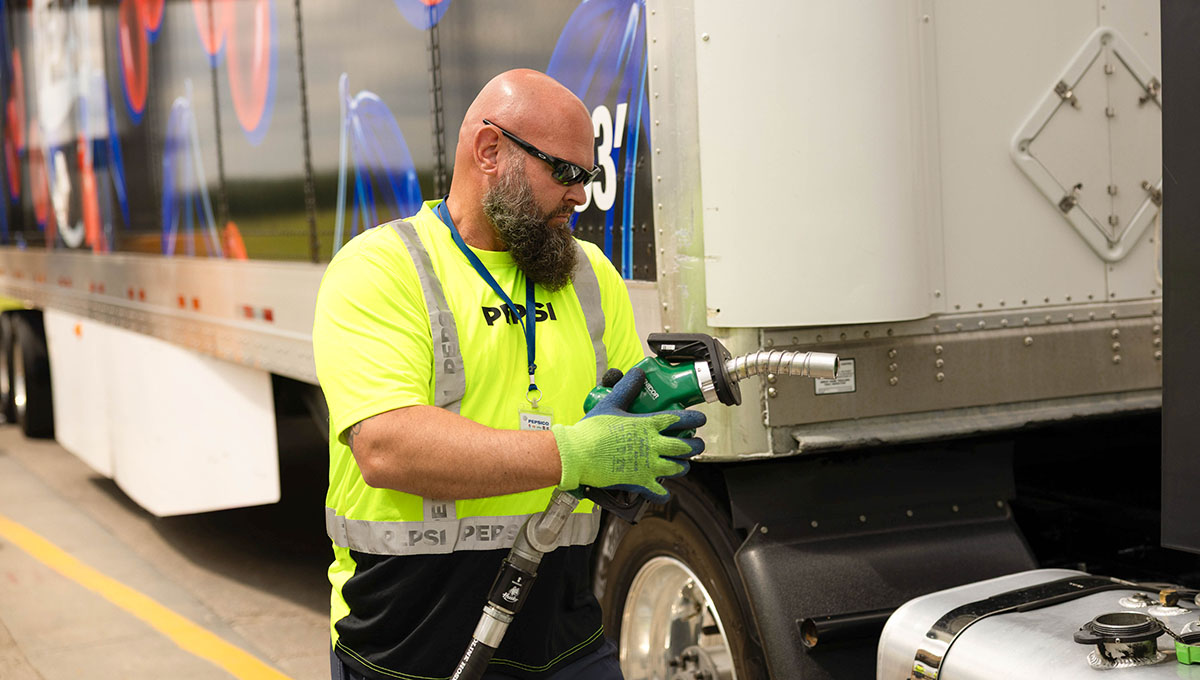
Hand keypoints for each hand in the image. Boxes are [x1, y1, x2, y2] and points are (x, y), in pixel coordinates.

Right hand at [552, 367, 704, 502]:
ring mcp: (648, 465)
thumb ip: (627, 387)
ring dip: (683, 465)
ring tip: (683, 464)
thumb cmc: (592, 430)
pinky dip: (662, 492)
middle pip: (685, 446)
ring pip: (677, 468)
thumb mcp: (611, 403)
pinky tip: (663, 491)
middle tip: (698, 444)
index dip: (694, 419)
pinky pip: (658, 491)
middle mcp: (653, 445)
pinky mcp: (639, 482)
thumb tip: (638, 373)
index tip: (701, 419)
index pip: (679, 419)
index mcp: (647, 425)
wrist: (577, 455)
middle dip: (695, 445)